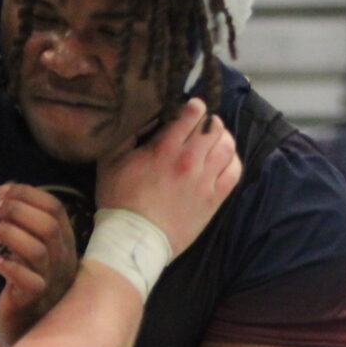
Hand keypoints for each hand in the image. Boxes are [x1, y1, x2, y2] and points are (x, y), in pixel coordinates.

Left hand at [0, 183, 78, 346]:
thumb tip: (3, 191)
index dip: (27, 194)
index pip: (55, 209)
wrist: (27, 330)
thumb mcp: (31, 251)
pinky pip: (27, 281)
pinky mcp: (33, 302)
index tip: (0, 191)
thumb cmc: (25, 286)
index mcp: (64, 244)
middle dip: (17, 210)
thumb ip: (24, 226)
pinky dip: (8, 267)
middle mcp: (62, 262)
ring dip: (8, 234)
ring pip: (38, 250)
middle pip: (48, 226)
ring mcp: (51, 283)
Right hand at [94, 98, 241, 256]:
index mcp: (165, 147)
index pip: (193, 113)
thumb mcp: (110, 161)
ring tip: (213, 141)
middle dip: (208, 121)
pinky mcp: (214, 199)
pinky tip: (222, 161)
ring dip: (222, 138)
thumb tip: (148, 116)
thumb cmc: (119, 200)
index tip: (190, 108)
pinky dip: (232, 161)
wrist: (134, 240)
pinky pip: (235, 172)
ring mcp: (205, 181)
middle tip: (201, 126)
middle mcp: (190, 160)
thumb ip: (128, 134)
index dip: (194, 106)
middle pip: (213, 126)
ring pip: (228, 146)